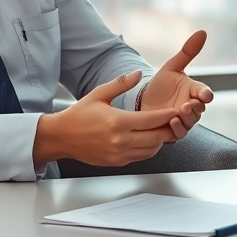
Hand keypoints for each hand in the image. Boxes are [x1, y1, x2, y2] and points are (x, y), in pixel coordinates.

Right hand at [34, 70, 180, 167]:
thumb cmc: (78, 116)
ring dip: (160, 140)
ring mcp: (119, 154)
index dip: (167, 116)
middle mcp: (120, 141)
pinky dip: (149, 149)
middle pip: (157, 138)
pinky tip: (149, 139)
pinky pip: (141, 157)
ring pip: (151, 150)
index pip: (152, 120)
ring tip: (163, 129)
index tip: (176, 110)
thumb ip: (121, 84)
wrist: (61, 137)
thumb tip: (137, 74)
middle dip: (168, 129)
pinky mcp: (117, 162)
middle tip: (175, 121)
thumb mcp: (99, 94)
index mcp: (118, 122)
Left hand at [141, 30, 214, 139]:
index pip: (204, 93)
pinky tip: (170, 123)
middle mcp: (191, 107)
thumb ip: (187, 52)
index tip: (205, 95)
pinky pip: (178, 133)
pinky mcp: (172, 131)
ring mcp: (183, 120)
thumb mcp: (172, 67)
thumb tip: (202, 32)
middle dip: (195, 108)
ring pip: (190, 122)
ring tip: (179, 113)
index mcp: (194, 91)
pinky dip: (176, 130)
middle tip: (188, 104)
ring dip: (186, 119)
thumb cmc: (162, 83)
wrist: (145, 100)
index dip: (205, 94)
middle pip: (199, 110)